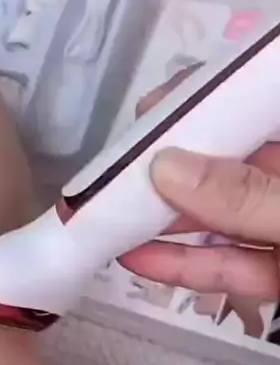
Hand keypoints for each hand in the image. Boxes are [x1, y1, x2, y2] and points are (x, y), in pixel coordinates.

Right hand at [121, 70, 279, 299]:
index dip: (206, 99)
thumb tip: (165, 168)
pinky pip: (237, 264)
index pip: (255, 103)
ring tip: (110, 216)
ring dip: (169, 220)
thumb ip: (249, 196)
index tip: (151, 109)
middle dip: (174, 166)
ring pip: (228, 217)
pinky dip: (191, 265)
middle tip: (114, 171)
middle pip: (233, 162)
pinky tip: (139, 259)